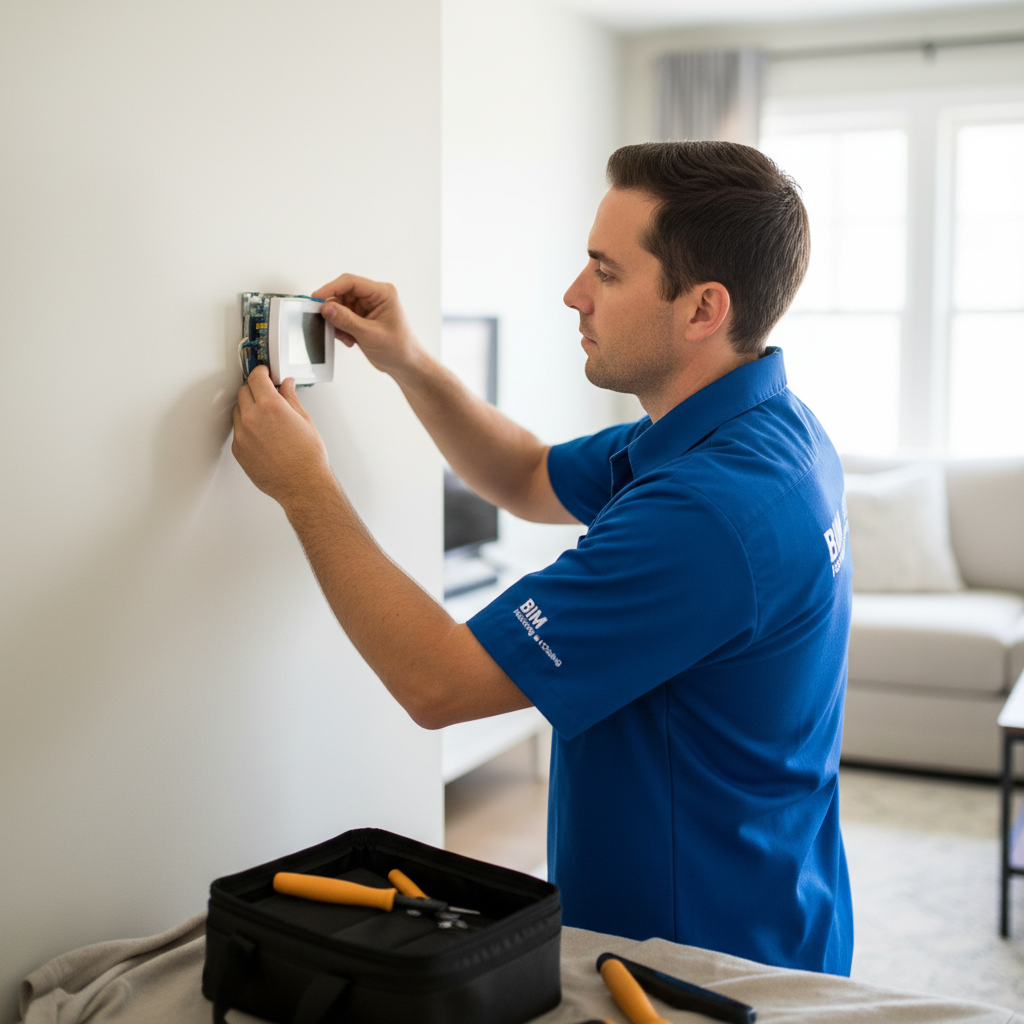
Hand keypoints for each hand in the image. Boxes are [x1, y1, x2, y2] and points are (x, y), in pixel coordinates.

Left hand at [232, 365, 332, 507]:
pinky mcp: (239, 450)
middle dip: (254, 389)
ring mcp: (243, 435)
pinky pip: (238, 431)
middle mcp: (253, 418)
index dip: (261, 372)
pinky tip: (262, 434)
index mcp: (271, 407)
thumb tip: (286, 386)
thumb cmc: (308, 458)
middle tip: (266, 393)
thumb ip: (291, 399)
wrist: (303, 485)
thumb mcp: (305, 421)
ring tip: (265, 416)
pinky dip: (246, 427)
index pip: (257, 378)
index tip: (264, 373)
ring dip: (248, 407)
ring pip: (238, 410)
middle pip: (244, 391)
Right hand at [312, 274, 423, 378]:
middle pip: (343, 293)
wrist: (406, 365)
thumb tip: (326, 307)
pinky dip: (341, 328)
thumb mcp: (370, 335)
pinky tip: (349, 340)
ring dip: (337, 322)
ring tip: (345, 337)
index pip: (351, 282)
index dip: (330, 288)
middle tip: (327, 323)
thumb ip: (346, 320)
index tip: (316, 298)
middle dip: (333, 309)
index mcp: (383, 293)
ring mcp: (368, 307)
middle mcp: (375, 296)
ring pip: (340, 306)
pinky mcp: (362, 317)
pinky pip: (343, 317)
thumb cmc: (399, 349)